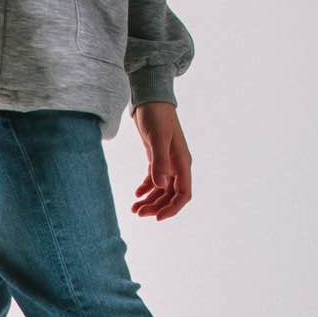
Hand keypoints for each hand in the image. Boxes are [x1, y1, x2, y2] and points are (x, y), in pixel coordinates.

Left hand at [131, 102, 192, 220]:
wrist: (150, 99)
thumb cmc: (156, 116)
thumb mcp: (157, 138)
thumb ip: (159, 162)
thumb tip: (161, 186)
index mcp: (182, 162)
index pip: (183, 194)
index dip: (172, 208)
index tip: (157, 218)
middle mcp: (177, 165)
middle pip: (170, 195)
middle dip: (156, 207)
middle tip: (138, 213)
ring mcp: (168, 162)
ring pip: (161, 190)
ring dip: (150, 201)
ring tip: (134, 208)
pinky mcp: (157, 157)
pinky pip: (154, 180)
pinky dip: (146, 189)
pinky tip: (136, 194)